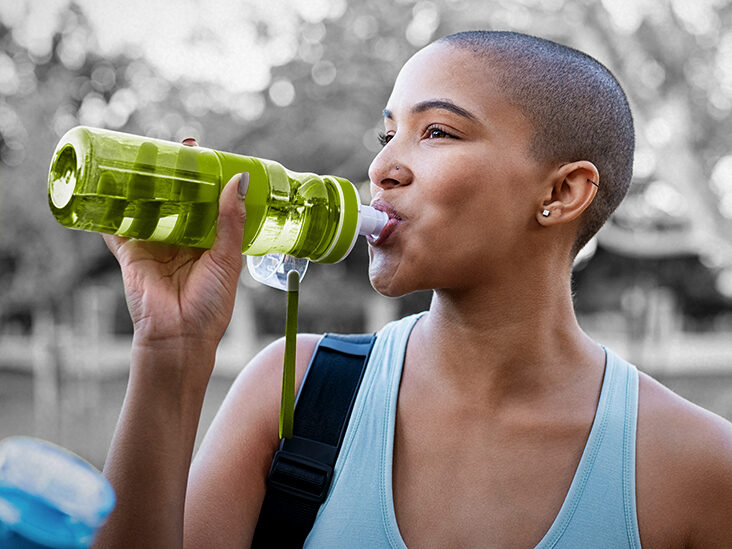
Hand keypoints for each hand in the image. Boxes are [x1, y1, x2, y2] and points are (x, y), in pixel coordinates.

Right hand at [103, 140, 247, 348]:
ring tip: (146, 154)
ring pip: (147, 206)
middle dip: (175, 174)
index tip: (205, 154)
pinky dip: (110, 208)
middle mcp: (180, 240)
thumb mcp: (227, 259)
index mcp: (207, 241)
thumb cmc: (210, 306)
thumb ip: (230, 221)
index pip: (206, 202)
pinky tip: (107, 182)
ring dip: (145, 183)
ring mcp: (154, 245)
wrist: (179, 338)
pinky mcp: (130, 253)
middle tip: (176, 146)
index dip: (205, 179)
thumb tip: (239, 180)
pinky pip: (117, 226)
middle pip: (175, 199)